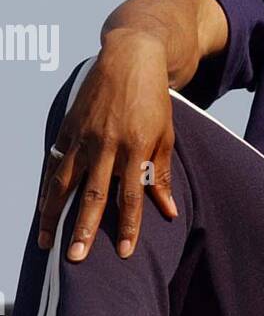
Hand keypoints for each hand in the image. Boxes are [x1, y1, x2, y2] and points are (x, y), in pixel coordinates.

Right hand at [37, 32, 177, 261]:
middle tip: (76, 257)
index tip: (125, 253)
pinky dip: (47, 187)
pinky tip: (42, 208)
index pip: (132, 197)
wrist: (130, 57)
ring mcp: (84, 136)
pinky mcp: (68, 127)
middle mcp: (107, 145)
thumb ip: (162, 174)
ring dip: (54, 214)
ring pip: (64, 182)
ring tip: (46, 241)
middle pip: (94, 195)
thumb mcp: (165, 135)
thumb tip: (168, 211)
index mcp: (136, 148)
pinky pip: (55, 163)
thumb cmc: (153, 100)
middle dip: (84, 229)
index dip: (130, 227)